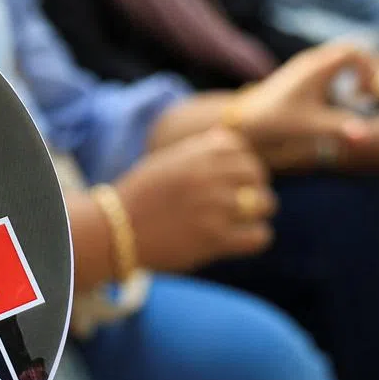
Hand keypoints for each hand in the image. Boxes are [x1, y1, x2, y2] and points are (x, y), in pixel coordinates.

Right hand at [114, 128, 276, 273]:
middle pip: (258, 174)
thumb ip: (200, 151)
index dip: (240, 165)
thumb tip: (230, 139)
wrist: (112, 230)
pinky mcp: (215, 239)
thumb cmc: (140, 196)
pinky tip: (235, 239)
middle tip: (236, 203)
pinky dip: (253, 237)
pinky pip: (260, 235)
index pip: (243, 150)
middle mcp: (210, 175)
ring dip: (255, 213)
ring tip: (236, 222)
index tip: (227, 179)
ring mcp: (215, 207)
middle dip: (253, 187)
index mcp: (198, 152)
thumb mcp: (168, 161)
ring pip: (266, 204)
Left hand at [226, 42, 373, 170]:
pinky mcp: (302, 73)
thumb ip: (340, 127)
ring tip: (359, 95)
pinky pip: (331, 63)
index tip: (367, 94)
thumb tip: (365, 137)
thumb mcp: (312, 125)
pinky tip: (344, 96)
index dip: (369, 69)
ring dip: (356, 70)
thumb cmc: (278, 120)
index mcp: (316, 67)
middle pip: (350, 49)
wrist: (248, 119)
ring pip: (340, 55)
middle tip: (370, 93)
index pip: (354, 52)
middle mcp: (311, 61)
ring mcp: (306, 65)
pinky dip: (345, 73)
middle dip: (367, 67)